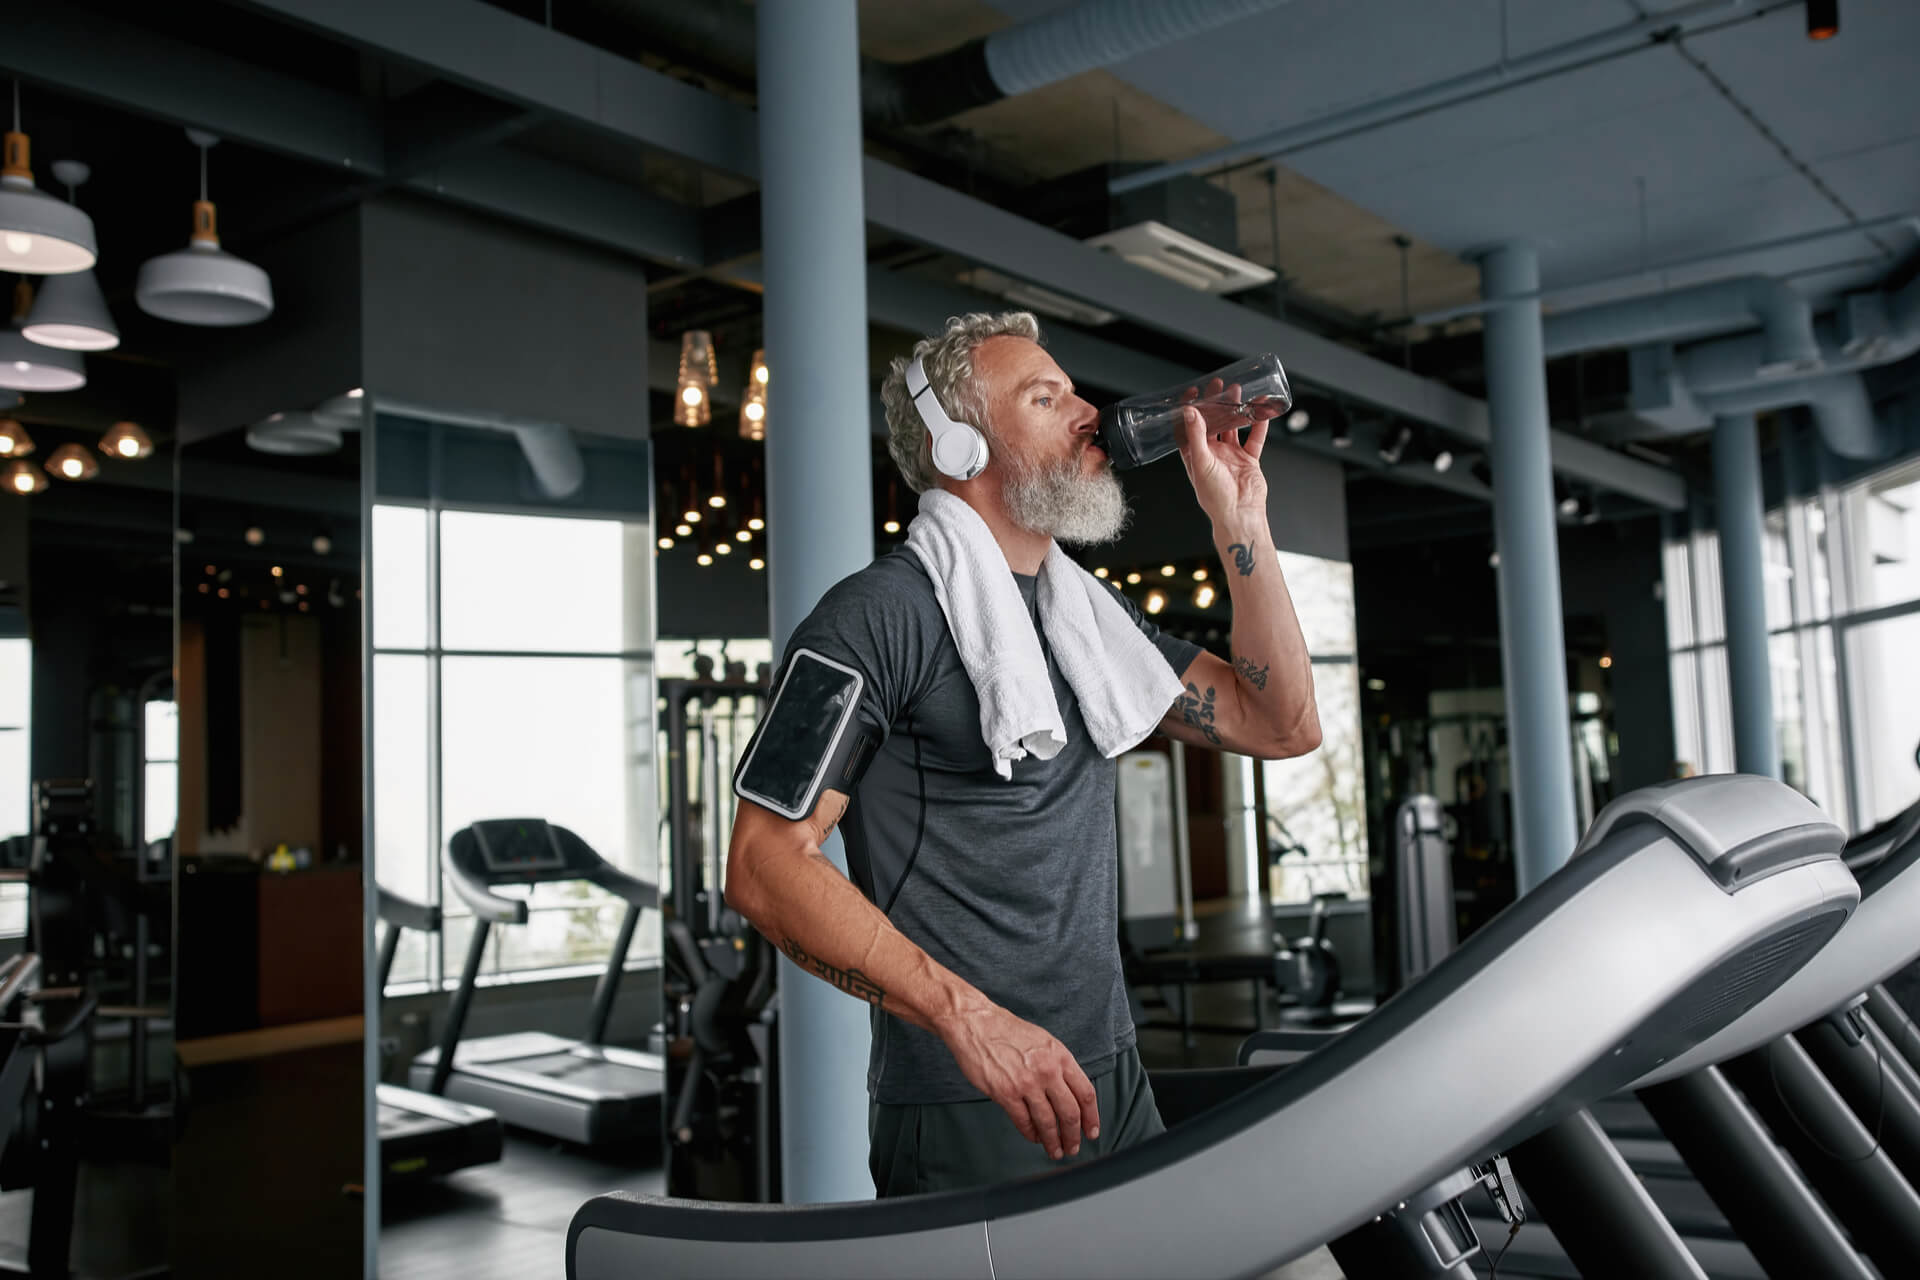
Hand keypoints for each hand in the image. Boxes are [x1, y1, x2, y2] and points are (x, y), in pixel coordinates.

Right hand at [941, 1003, 1099, 1159]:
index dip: (1091, 1117)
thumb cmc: (1007, 1031)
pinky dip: (1031, 1134)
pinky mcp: (1005, 1093)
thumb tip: (1070, 1093)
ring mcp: (1026, 1083)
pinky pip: (1023, 1121)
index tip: (1091, 1131)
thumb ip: (1059, 1066)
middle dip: (1074, 1136)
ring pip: (1048, 1122)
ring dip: (1053, 1141)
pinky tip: (1034, 1137)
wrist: (976, 1023)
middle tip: (1073, 1146)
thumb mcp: (1044, 1042)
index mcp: (1060, 1057)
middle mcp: (1047, 1071)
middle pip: (1070, 1113)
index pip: (1085, 1093)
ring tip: (1055, 1150)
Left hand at [1177, 378, 1273, 523]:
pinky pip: (1254, 438)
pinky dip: (1259, 424)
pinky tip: (1261, 410)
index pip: (1188, 427)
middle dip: (1215, 404)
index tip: (1193, 392)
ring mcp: (1231, 455)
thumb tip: (1190, 412)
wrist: (1240, 514)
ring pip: (1233, 427)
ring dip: (1236, 410)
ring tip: (1238, 393)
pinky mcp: (1249, 459)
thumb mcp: (1201, 462)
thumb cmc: (1215, 496)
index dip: (1189, 410)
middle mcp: (1212, 453)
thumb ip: (1196, 436)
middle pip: (1212, 422)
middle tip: (1218, 386)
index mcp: (1195, 455)